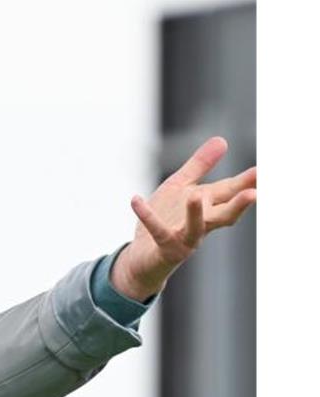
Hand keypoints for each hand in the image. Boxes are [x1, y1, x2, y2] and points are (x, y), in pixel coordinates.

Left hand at [113, 136, 256, 300]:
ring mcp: (183, 238)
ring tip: (195, 196)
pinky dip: (147, 216)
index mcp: (207, 207)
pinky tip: (135, 200)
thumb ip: (200, 166)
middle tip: (254, 193)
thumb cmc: (165, 218)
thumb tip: (222, 140)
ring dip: (195, 214)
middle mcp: (201, 225)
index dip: (246, 183)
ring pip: (195, 228)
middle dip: (238, 205)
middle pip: (224, 215)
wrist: (141, 256)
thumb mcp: (180, 187)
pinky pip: (156, 231)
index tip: (262, 172)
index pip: (230, 192)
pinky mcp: (162, 247)